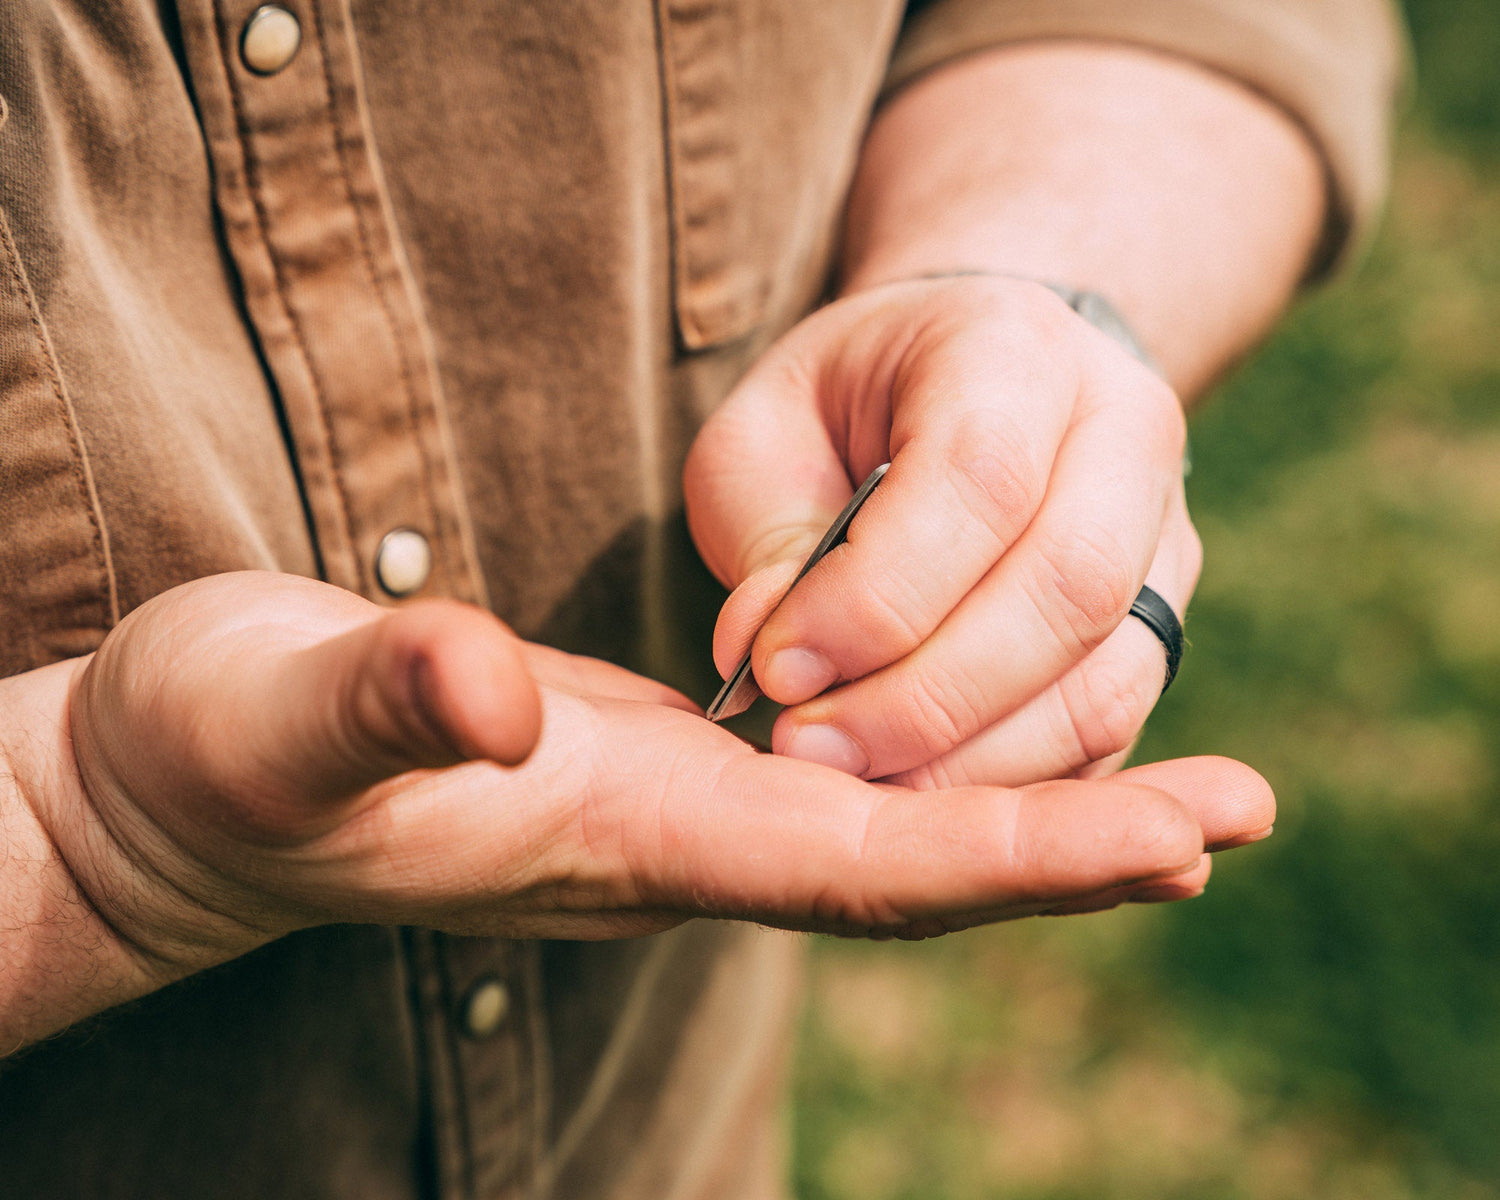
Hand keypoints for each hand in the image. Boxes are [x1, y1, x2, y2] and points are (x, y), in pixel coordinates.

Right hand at [24, 571, 1265, 983]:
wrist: (176, 799)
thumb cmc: (221, 754)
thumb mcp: (284, 710)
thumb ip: (392, 702)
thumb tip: (496, 699)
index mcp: (617, 834)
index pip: (855, 864)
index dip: (1014, 856)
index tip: (1174, 842)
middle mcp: (670, 838)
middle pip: (910, 862)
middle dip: (1076, 842)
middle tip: (1243, 808)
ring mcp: (666, 805)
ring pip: (885, 823)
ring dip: (1030, 803)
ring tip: (1177, 779)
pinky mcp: (647, 761)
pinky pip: (832, 781)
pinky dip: (937, 768)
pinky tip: (997, 736)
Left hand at [685, 274, 1196, 785]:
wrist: (961, 387)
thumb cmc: (843, 409)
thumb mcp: (765, 433)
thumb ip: (764, 537)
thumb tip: (759, 659)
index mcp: (1016, 346)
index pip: (981, 480)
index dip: (877, 597)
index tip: (776, 668)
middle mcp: (1124, 431)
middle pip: (1069, 589)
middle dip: (926, 696)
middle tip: (808, 743)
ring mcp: (1163, 534)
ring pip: (1109, 679)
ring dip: (971, 757)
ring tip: (853, 776)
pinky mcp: (1161, 624)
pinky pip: (1112, 731)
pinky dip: (1011, 781)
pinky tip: (916, 784)